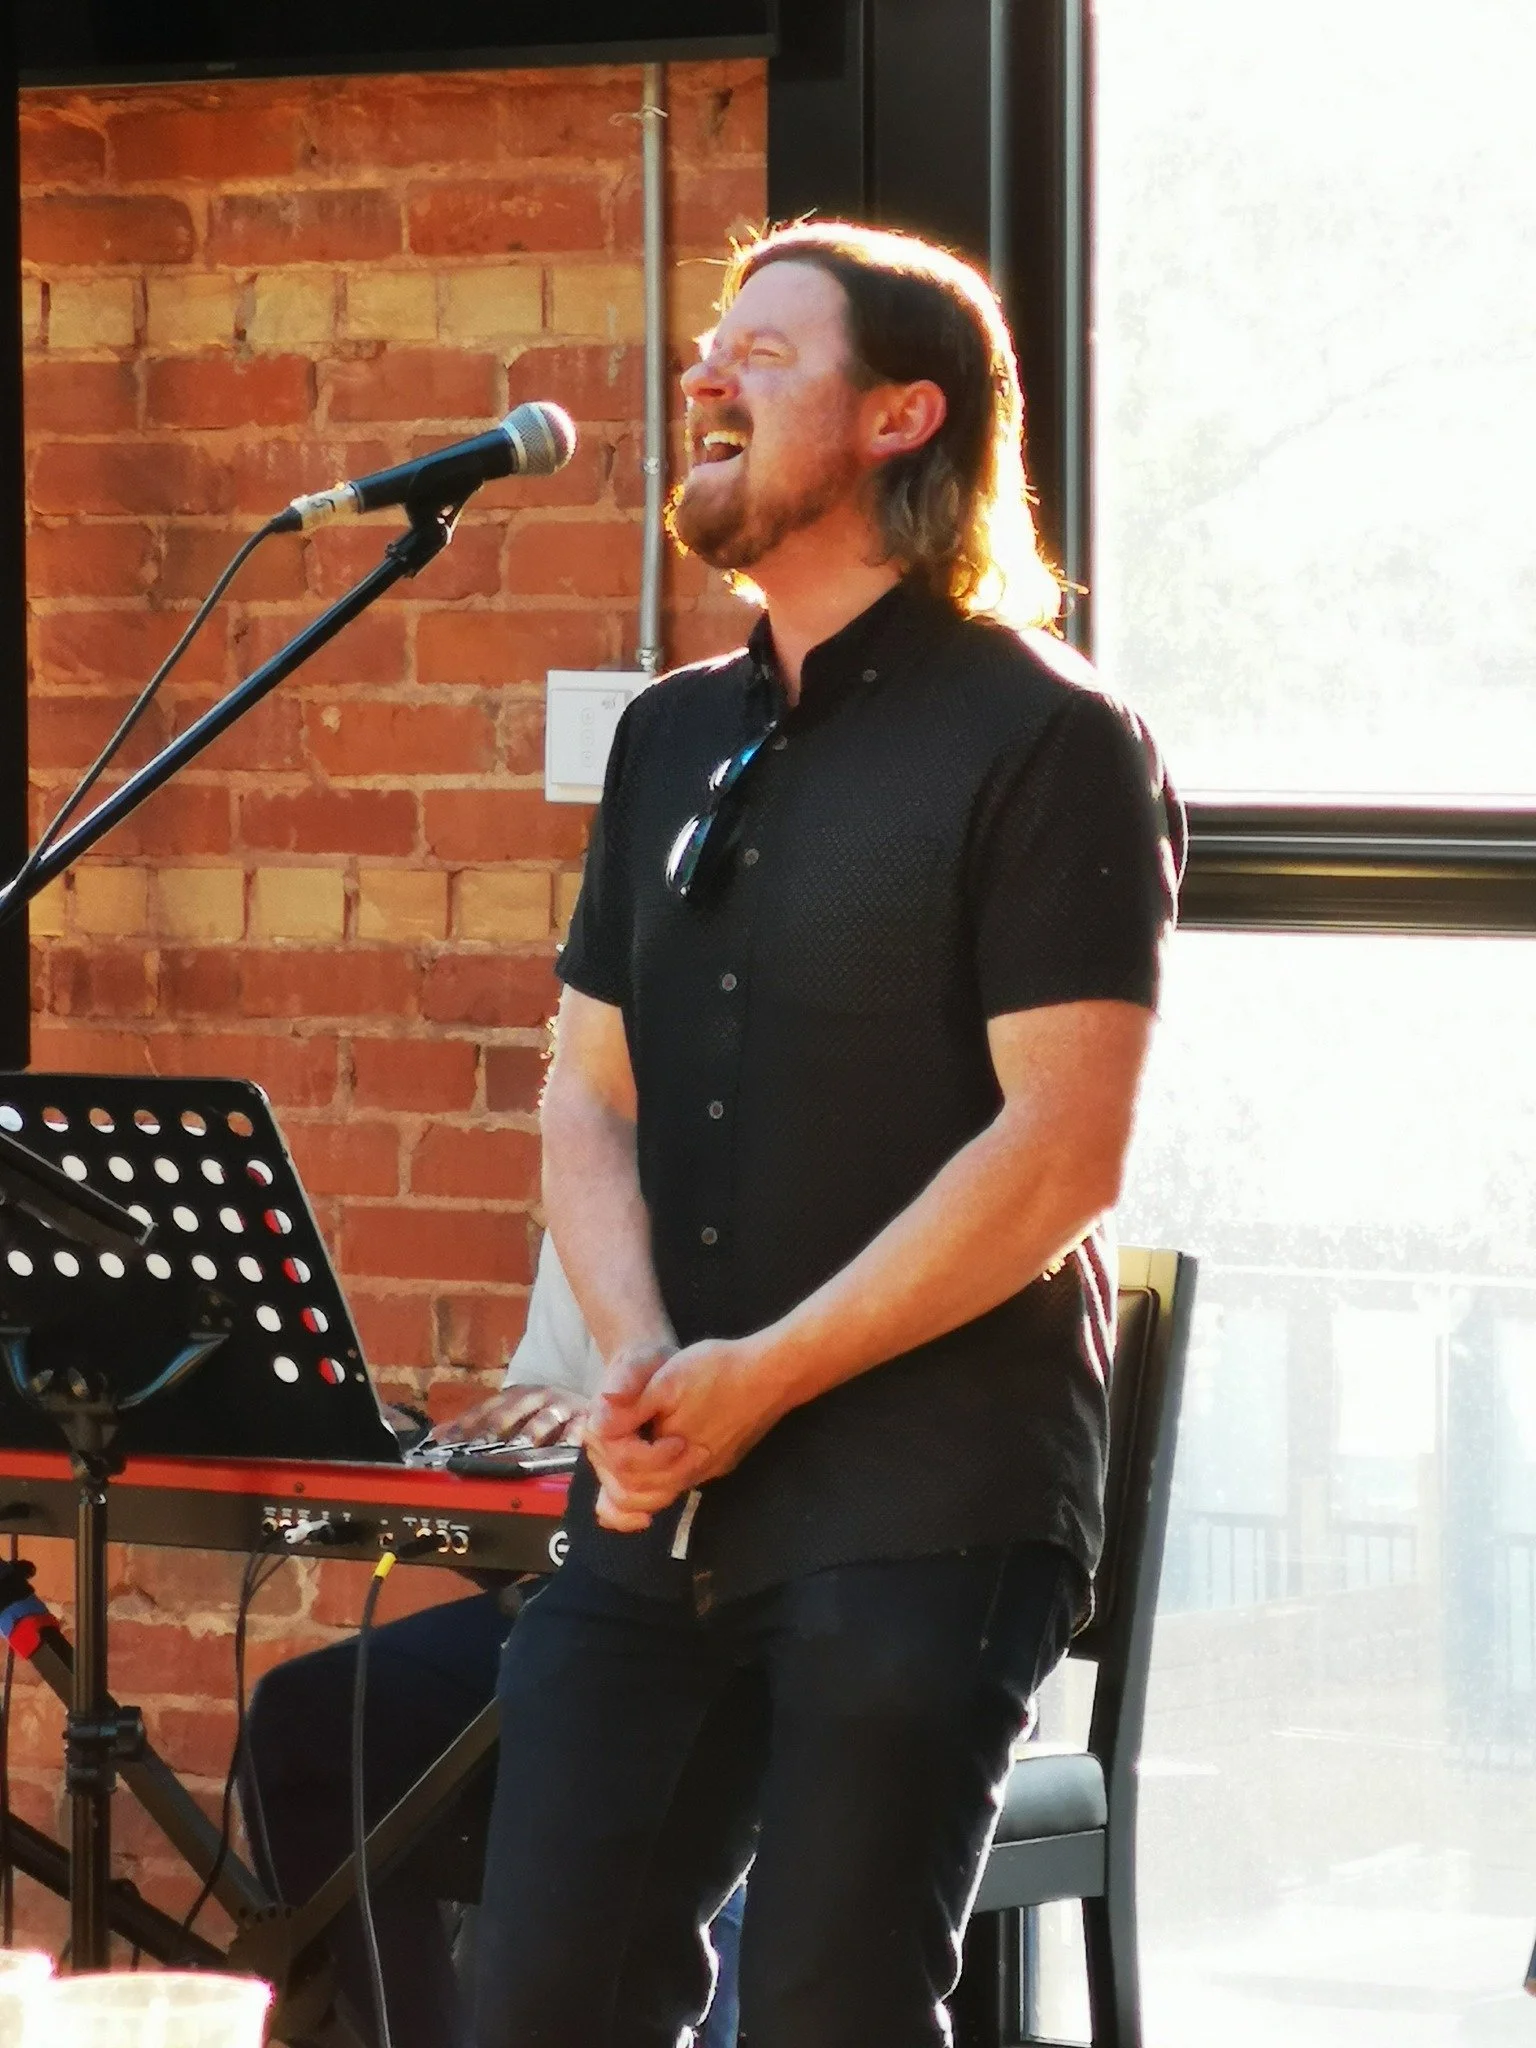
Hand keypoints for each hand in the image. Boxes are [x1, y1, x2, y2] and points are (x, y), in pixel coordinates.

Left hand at [428, 1383, 588, 1449]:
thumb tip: (437, 1434)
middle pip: (510, 1412)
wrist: (585, 1403)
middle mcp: (534, 1396)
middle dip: (494, 1430)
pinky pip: (576, 1430)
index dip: (465, 1424)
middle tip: (478, 1448)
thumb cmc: (542, 1413)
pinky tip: (562, 1450)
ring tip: (517, 1449)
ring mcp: (559, 1406)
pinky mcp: (583, 1417)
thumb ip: (477, 1423)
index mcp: (513, 1395)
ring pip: (541, 1420)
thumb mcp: (510, 1413)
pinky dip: (569, 1439)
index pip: (485, 1409)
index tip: (447, 1442)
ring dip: (528, 1434)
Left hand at [584, 1336, 785, 1532]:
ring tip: (628, 1449)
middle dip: (617, 1470)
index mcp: (674, 1459)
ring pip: (663, 1493)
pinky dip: (661, 1476)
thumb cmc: (718, 1372)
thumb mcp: (667, 1380)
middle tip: (612, 1439)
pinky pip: (684, 1481)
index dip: (611, 1449)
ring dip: (638, 1478)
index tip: (614, 1422)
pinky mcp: (723, 1461)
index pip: (626, 1474)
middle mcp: (693, 1475)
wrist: (773, 1372)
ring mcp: (711, 1471)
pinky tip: (660, 1451)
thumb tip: (598, 1422)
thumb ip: (631, 1405)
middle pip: (641, 1496)